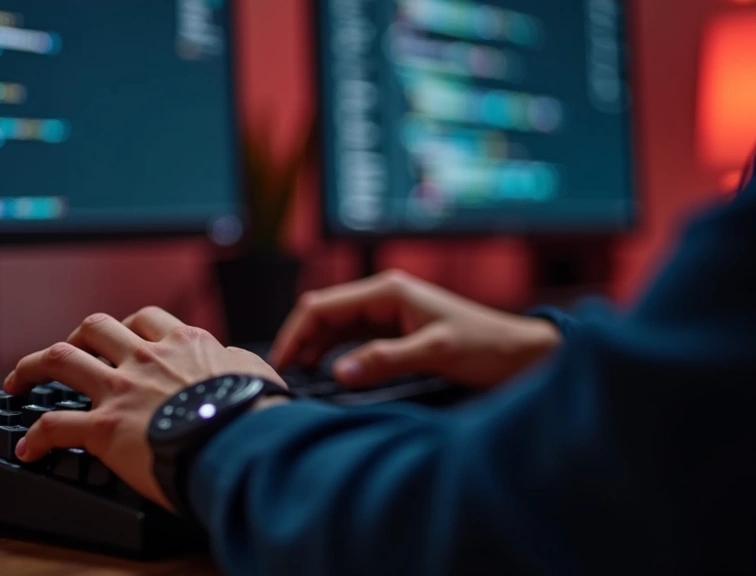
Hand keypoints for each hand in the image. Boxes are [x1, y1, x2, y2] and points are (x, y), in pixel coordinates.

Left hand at [3, 307, 284, 510]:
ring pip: (60, 360)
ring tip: (19, 379)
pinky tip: (30, 448)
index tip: (120, 340)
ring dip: (32, 367)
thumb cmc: (253, 411)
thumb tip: (234, 362)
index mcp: (182, 344)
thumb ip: (236, 362)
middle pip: (94, 327)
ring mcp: (120, 390)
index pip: (145, 320)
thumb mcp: (255, 372)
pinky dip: (37, 436)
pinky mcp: (104, 428)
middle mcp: (145, 358)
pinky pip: (55, 426)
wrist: (240, 440)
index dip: (127, 327)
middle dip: (74, 337)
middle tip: (67, 353)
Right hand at [270, 270, 559, 388]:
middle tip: (283, 375)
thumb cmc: (487, 346)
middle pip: (324, 314)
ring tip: (298, 377)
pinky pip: (352, 339)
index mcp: (388, 291)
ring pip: (336, 327)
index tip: (280, 362)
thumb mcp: (434, 352)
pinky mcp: (395, 331)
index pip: (323, 306)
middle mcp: (384, 296)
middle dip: (299, 340)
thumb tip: (338, 372)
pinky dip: (334, 354)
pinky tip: (327, 372)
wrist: (522, 355)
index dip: (295, 332)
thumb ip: (384, 360)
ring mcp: (389, 313)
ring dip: (315, 348)